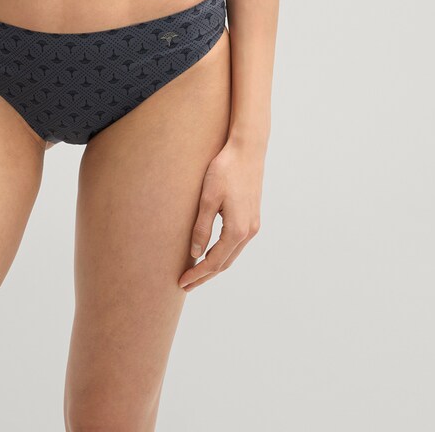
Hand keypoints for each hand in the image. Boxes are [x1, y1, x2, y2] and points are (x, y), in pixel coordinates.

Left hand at [178, 139, 263, 290]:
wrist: (247, 149)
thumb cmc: (225, 170)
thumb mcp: (208, 198)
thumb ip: (202, 227)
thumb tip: (196, 253)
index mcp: (237, 230)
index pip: (214, 261)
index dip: (197, 274)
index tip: (181, 281)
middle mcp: (249, 232)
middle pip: (224, 263)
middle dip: (205, 275)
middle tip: (185, 284)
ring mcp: (253, 225)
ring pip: (232, 255)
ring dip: (214, 266)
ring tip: (196, 272)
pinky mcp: (252, 217)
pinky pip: (236, 244)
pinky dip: (223, 254)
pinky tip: (211, 252)